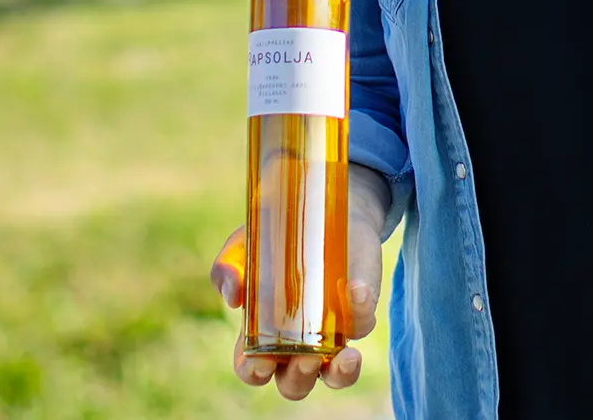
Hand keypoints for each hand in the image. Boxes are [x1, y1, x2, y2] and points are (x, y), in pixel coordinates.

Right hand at [211, 164, 388, 399]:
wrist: (322, 209)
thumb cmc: (277, 236)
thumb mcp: (245, 246)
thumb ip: (228, 268)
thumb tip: (233, 295)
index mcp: (262, 334)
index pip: (253, 369)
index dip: (255, 373)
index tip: (261, 362)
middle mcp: (297, 342)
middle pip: (295, 384)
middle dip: (299, 379)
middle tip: (304, 359)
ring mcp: (331, 332)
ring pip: (336, 375)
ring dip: (340, 374)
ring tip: (345, 356)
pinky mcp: (360, 311)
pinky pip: (363, 323)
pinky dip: (362, 310)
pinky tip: (356, 289)